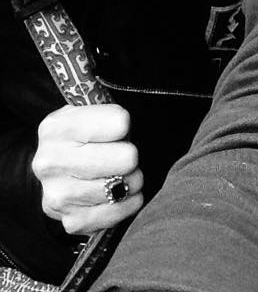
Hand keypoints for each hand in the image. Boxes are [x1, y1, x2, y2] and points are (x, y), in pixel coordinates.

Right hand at [32, 104, 143, 233]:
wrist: (57, 172)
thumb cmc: (83, 138)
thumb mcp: (90, 113)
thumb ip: (110, 113)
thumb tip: (130, 125)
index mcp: (57, 127)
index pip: (120, 122)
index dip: (126, 126)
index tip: (118, 131)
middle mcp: (50, 162)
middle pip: (127, 158)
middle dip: (131, 156)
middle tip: (122, 156)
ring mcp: (58, 195)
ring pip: (124, 187)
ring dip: (131, 181)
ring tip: (120, 175)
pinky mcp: (72, 221)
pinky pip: (118, 213)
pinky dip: (127, 204)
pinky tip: (119, 196)